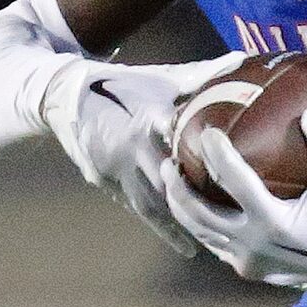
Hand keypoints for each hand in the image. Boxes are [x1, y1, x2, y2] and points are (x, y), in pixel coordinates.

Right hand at [42, 53, 243, 255]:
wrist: (66, 94)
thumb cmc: (122, 83)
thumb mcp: (160, 77)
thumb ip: (201, 74)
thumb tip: (241, 59)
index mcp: (149, 119)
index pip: (182, 143)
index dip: (205, 161)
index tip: (232, 181)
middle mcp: (131, 147)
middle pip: (167, 184)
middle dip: (192, 206)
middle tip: (223, 228)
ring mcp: (114, 167)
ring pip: (148, 203)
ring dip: (173, 225)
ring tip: (199, 247)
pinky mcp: (102, 180)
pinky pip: (131, 204)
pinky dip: (154, 223)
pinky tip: (174, 239)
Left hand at [161, 108, 306, 300]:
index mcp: (273, 221)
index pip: (235, 182)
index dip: (218, 156)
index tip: (206, 133)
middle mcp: (252, 243)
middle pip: (200, 214)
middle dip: (178, 188)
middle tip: (168, 162)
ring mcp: (244, 259)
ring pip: (200, 232)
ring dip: (181, 208)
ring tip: (172, 183)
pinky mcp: (244, 268)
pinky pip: (214, 244)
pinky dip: (200, 225)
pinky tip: (194, 206)